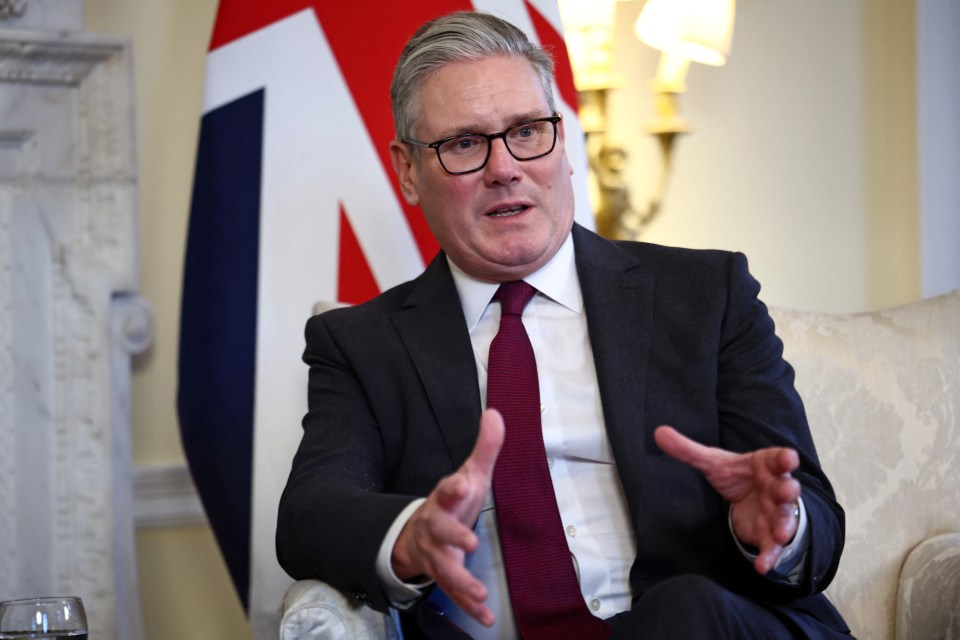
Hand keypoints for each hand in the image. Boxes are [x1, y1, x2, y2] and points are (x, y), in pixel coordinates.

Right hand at [392, 409, 504, 625]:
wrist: (419, 533)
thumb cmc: (452, 502)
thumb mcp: (469, 475)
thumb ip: (485, 448)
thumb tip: (496, 413)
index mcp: (445, 499)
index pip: (446, 489)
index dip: (453, 486)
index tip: (462, 483)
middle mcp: (436, 527)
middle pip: (439, 530)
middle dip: (453, 536)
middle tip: (470, 542)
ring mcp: (436, 554)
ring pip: (443, 568)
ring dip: (461, 582)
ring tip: (478, 593)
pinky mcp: (443, 574)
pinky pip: (454, 593)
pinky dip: (469, 607)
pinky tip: (485, 616)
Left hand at [654, 425, 800, 574]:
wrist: (750, 499)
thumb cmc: (738, 476)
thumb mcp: (713, 463)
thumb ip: (688, 450)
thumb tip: (659, 432)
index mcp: (765, 465)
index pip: (777, 458)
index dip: (783, 458)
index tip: (788, 458)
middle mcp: (775, 488)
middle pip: (786, 488)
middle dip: (787, 490)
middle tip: (786, 491)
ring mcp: (775, 512)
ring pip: (784, 518)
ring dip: (783, 525)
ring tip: (779, 533)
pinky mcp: (768, 533)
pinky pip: (772, 546)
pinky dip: (769, 556)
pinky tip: (761, 566)